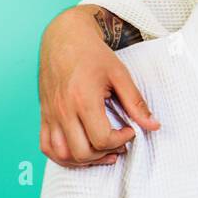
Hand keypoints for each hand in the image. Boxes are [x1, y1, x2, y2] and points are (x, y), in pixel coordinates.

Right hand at [38, 6, 159, 166]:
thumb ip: (136, 103)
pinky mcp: (44, 114)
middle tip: (119, 142)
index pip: (101, 139)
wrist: (64, 37)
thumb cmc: (92, 54)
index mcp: (83, 100)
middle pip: (81, 152)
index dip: (121, 140)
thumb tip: (154, 126)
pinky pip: (46, 146)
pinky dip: (62, 156)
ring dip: (84, 159)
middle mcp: (63, 110)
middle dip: (105, 153)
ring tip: (102, 151)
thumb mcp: (120, 74)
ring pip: (62, 154)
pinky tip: (80, 150)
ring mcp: (50, 114)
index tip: (130, 130)